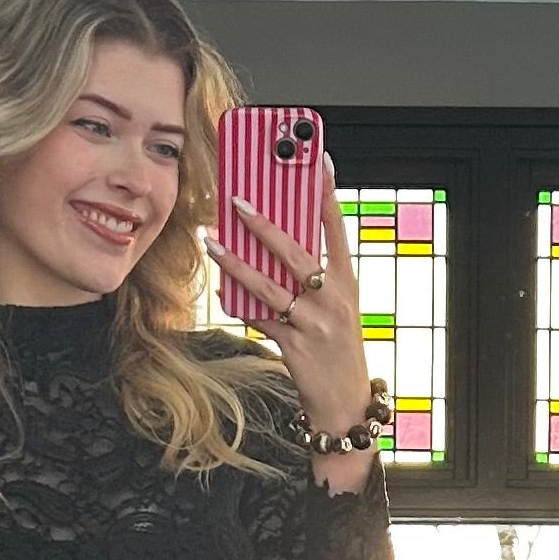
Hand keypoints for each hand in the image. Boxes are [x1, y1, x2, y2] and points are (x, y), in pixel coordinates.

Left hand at [206, 152, 370, 429]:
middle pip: (295, 252)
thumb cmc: (337, 346)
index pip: (337, 228)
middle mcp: (333, 299)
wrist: (344, 400)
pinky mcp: (293, 346)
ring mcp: (313, 323)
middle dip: (264, 225)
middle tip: (238, 202)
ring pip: (268, 285)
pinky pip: (258, 317)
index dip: (327, 192)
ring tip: (212, 243)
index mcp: (346, 281)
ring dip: (236, 262)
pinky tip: (221, 289)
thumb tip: (275, 241)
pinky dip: (238, 303)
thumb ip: (314, 275)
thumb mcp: (337, 305)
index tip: (318, 159)